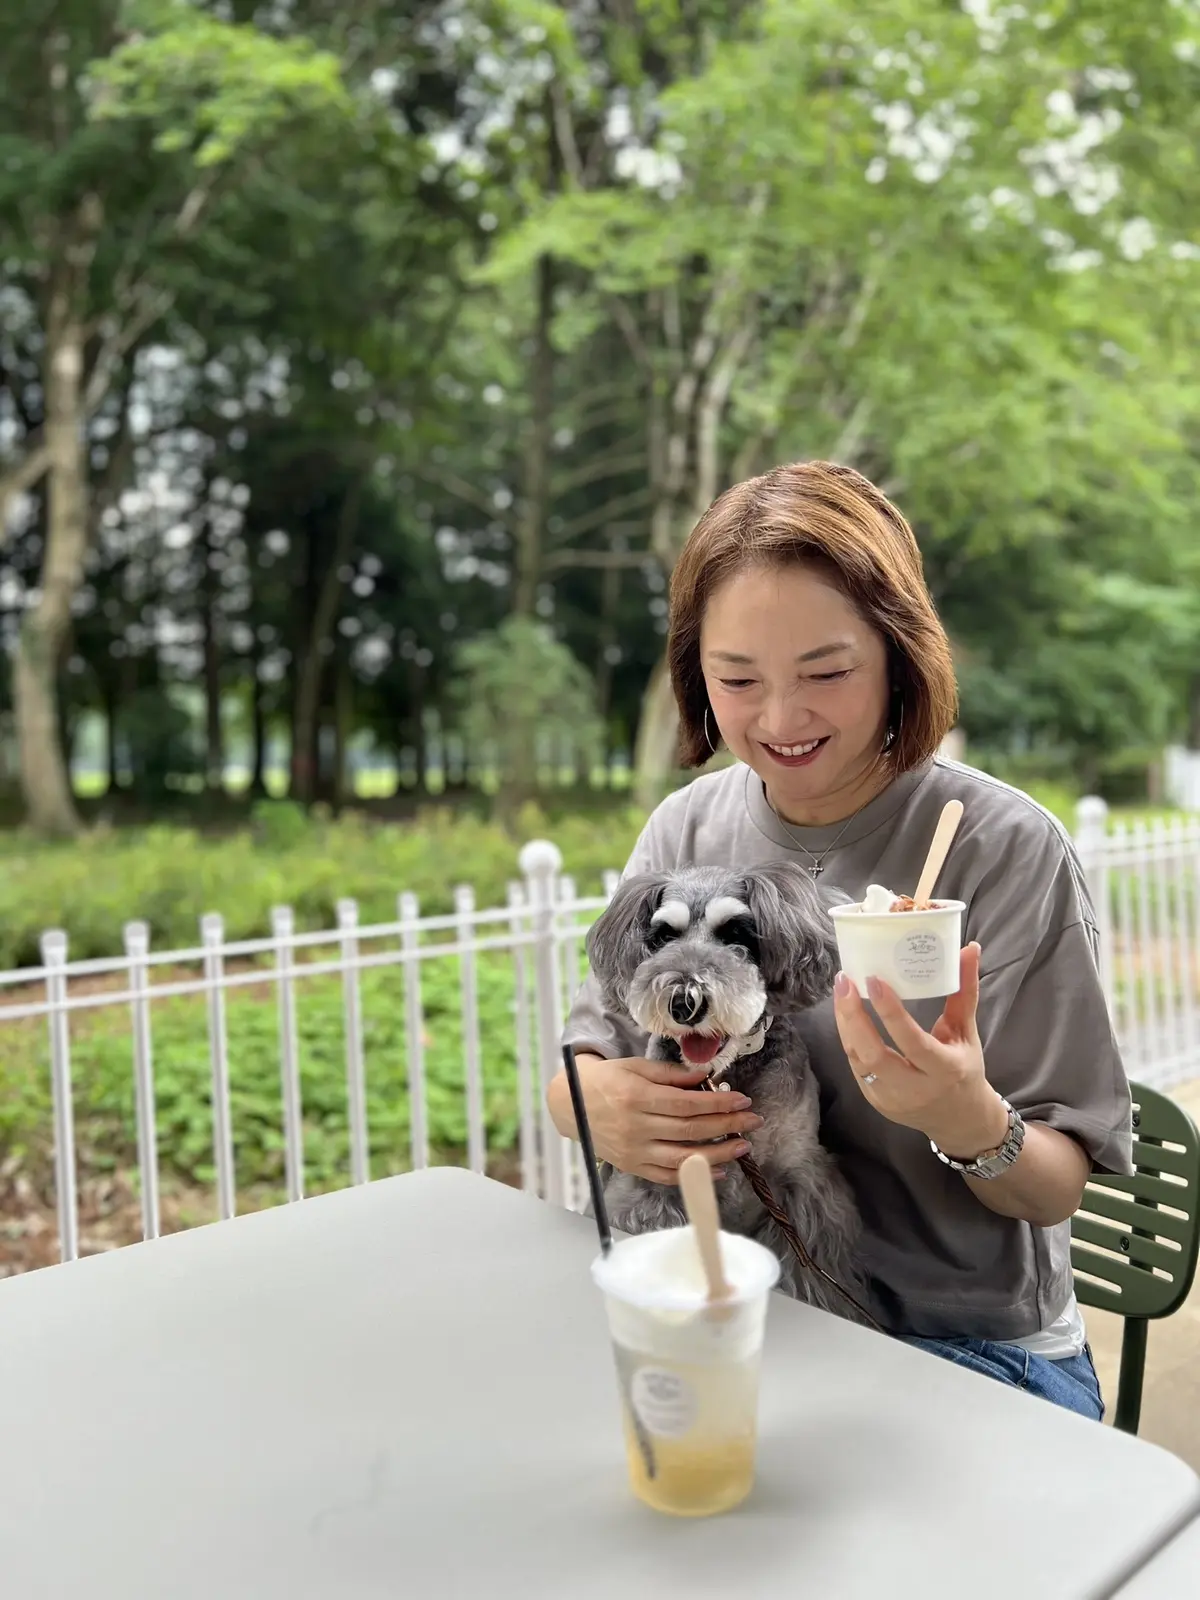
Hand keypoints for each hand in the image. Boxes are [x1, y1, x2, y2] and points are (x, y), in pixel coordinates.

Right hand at [550, 1054, 763, 1184]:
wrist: (571, 1105)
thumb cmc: (607, 1080)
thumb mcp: (636, 1067)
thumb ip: (671, 1074)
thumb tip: (706, 1077)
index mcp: (638, 1098)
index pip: (687, 1104)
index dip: (718, 1103)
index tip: (742, 1100)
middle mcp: (636, 1128)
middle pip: (691, 1130)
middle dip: (727, 1126)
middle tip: (752, 1121)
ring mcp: (634, 1151)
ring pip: (683, 1157)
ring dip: (718, 1154)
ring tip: (742, 1147)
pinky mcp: (632, 1167)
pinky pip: (667, 1176)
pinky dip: (693, 1175)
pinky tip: (716, 1171)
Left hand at [832, 943, 1009, 1158]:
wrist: (959, 1121)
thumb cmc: (964, 1069)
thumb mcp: (967, 1033)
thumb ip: (964, 992)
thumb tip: (969, 948)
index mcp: (944, 1070)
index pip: (913, 1042)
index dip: (891, 1013)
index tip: (873, 980)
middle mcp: (916, 1089)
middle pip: (875, 1055)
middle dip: (854, 1017)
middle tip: (844, 981)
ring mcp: (891, 1100)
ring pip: (859, 1060)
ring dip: (845, 1024)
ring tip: (841, 990)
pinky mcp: (875, 1102)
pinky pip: (855, 1067)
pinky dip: (849, 1039)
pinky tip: (845, 1013)